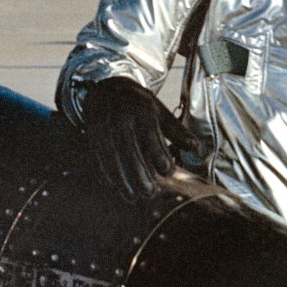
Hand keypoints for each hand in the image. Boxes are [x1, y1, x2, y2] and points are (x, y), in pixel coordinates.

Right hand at [80, 78, 199, 199]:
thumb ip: (176, 130)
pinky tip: (115, 187)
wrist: (105, 89)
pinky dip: (106, 174)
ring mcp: (103, 128)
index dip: (158, 153)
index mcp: (140, 110)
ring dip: (122, 180)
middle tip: (150, 194)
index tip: (167, 171)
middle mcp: (119, 119)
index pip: (149, 133)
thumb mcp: (158, 110)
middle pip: (129, 150)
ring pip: (111, 158)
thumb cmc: (136, 103)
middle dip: (139, 174)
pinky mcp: (92, 137)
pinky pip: (98, 158)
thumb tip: (194, 147)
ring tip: (133, 197)